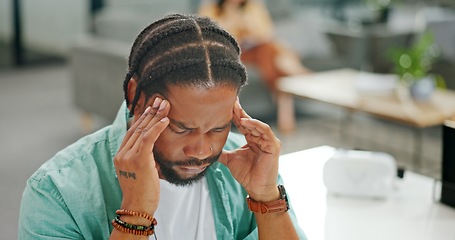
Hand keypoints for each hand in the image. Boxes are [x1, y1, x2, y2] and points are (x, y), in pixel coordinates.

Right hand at [113, 97, 169, 215]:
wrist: (137, 208)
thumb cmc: (143, 193)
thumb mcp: (141, 171)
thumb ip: (144, 158)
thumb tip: (155, 148)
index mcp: (121, 155)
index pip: (132, 131)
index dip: (142, 117)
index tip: (152, 107)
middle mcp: (122, 154)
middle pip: (137, 127)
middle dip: (150, 112)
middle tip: (160, 100)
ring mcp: (128, 157)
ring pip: (143, 130)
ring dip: (156, 116)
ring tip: (165, 105)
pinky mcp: (138, 160)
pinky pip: (148, 139)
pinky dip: (157, 128)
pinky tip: (165, 120)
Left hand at [219, 99, 280, 201]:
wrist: (256, 188)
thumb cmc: (247, 175)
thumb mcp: (230, 160)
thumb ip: (221, 152)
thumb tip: (207, 148)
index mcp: (251, 139)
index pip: (242, 124)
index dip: (234, 114)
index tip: (225, 105)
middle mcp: (260, 138)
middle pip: (249, 121)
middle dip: (239, 111)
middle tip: (230, 101)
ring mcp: (268, 141)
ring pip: (256, 124)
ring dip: (246, 117)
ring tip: (236, 110)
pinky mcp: (273, 146)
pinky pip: (265, 131)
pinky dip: (256, 125)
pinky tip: (246, 121)